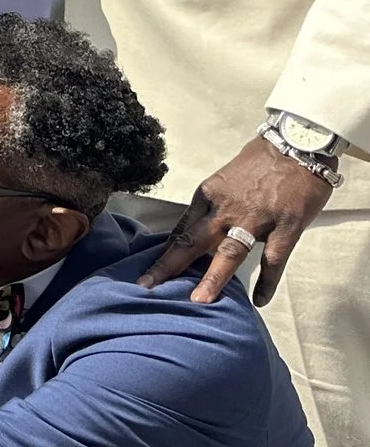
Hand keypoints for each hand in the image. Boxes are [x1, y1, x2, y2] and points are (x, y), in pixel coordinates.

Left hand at [141, 137, 333, 303]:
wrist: (297, 145)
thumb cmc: (261, 162)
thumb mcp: (226, 179)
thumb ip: (215, 205)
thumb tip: (202, 231)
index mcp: (208, 195)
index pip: (181, 228)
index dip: (165, 252)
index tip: (151, 271)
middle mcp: (226, 208)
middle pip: (192, 241)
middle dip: (168, 266)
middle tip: (148, 287)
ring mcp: (256, 219)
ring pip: (228, 253)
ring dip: (212, 279)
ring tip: (198, 301)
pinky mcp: (285, 228)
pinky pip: (273, 260)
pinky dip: (266, 282)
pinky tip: (259, 299)